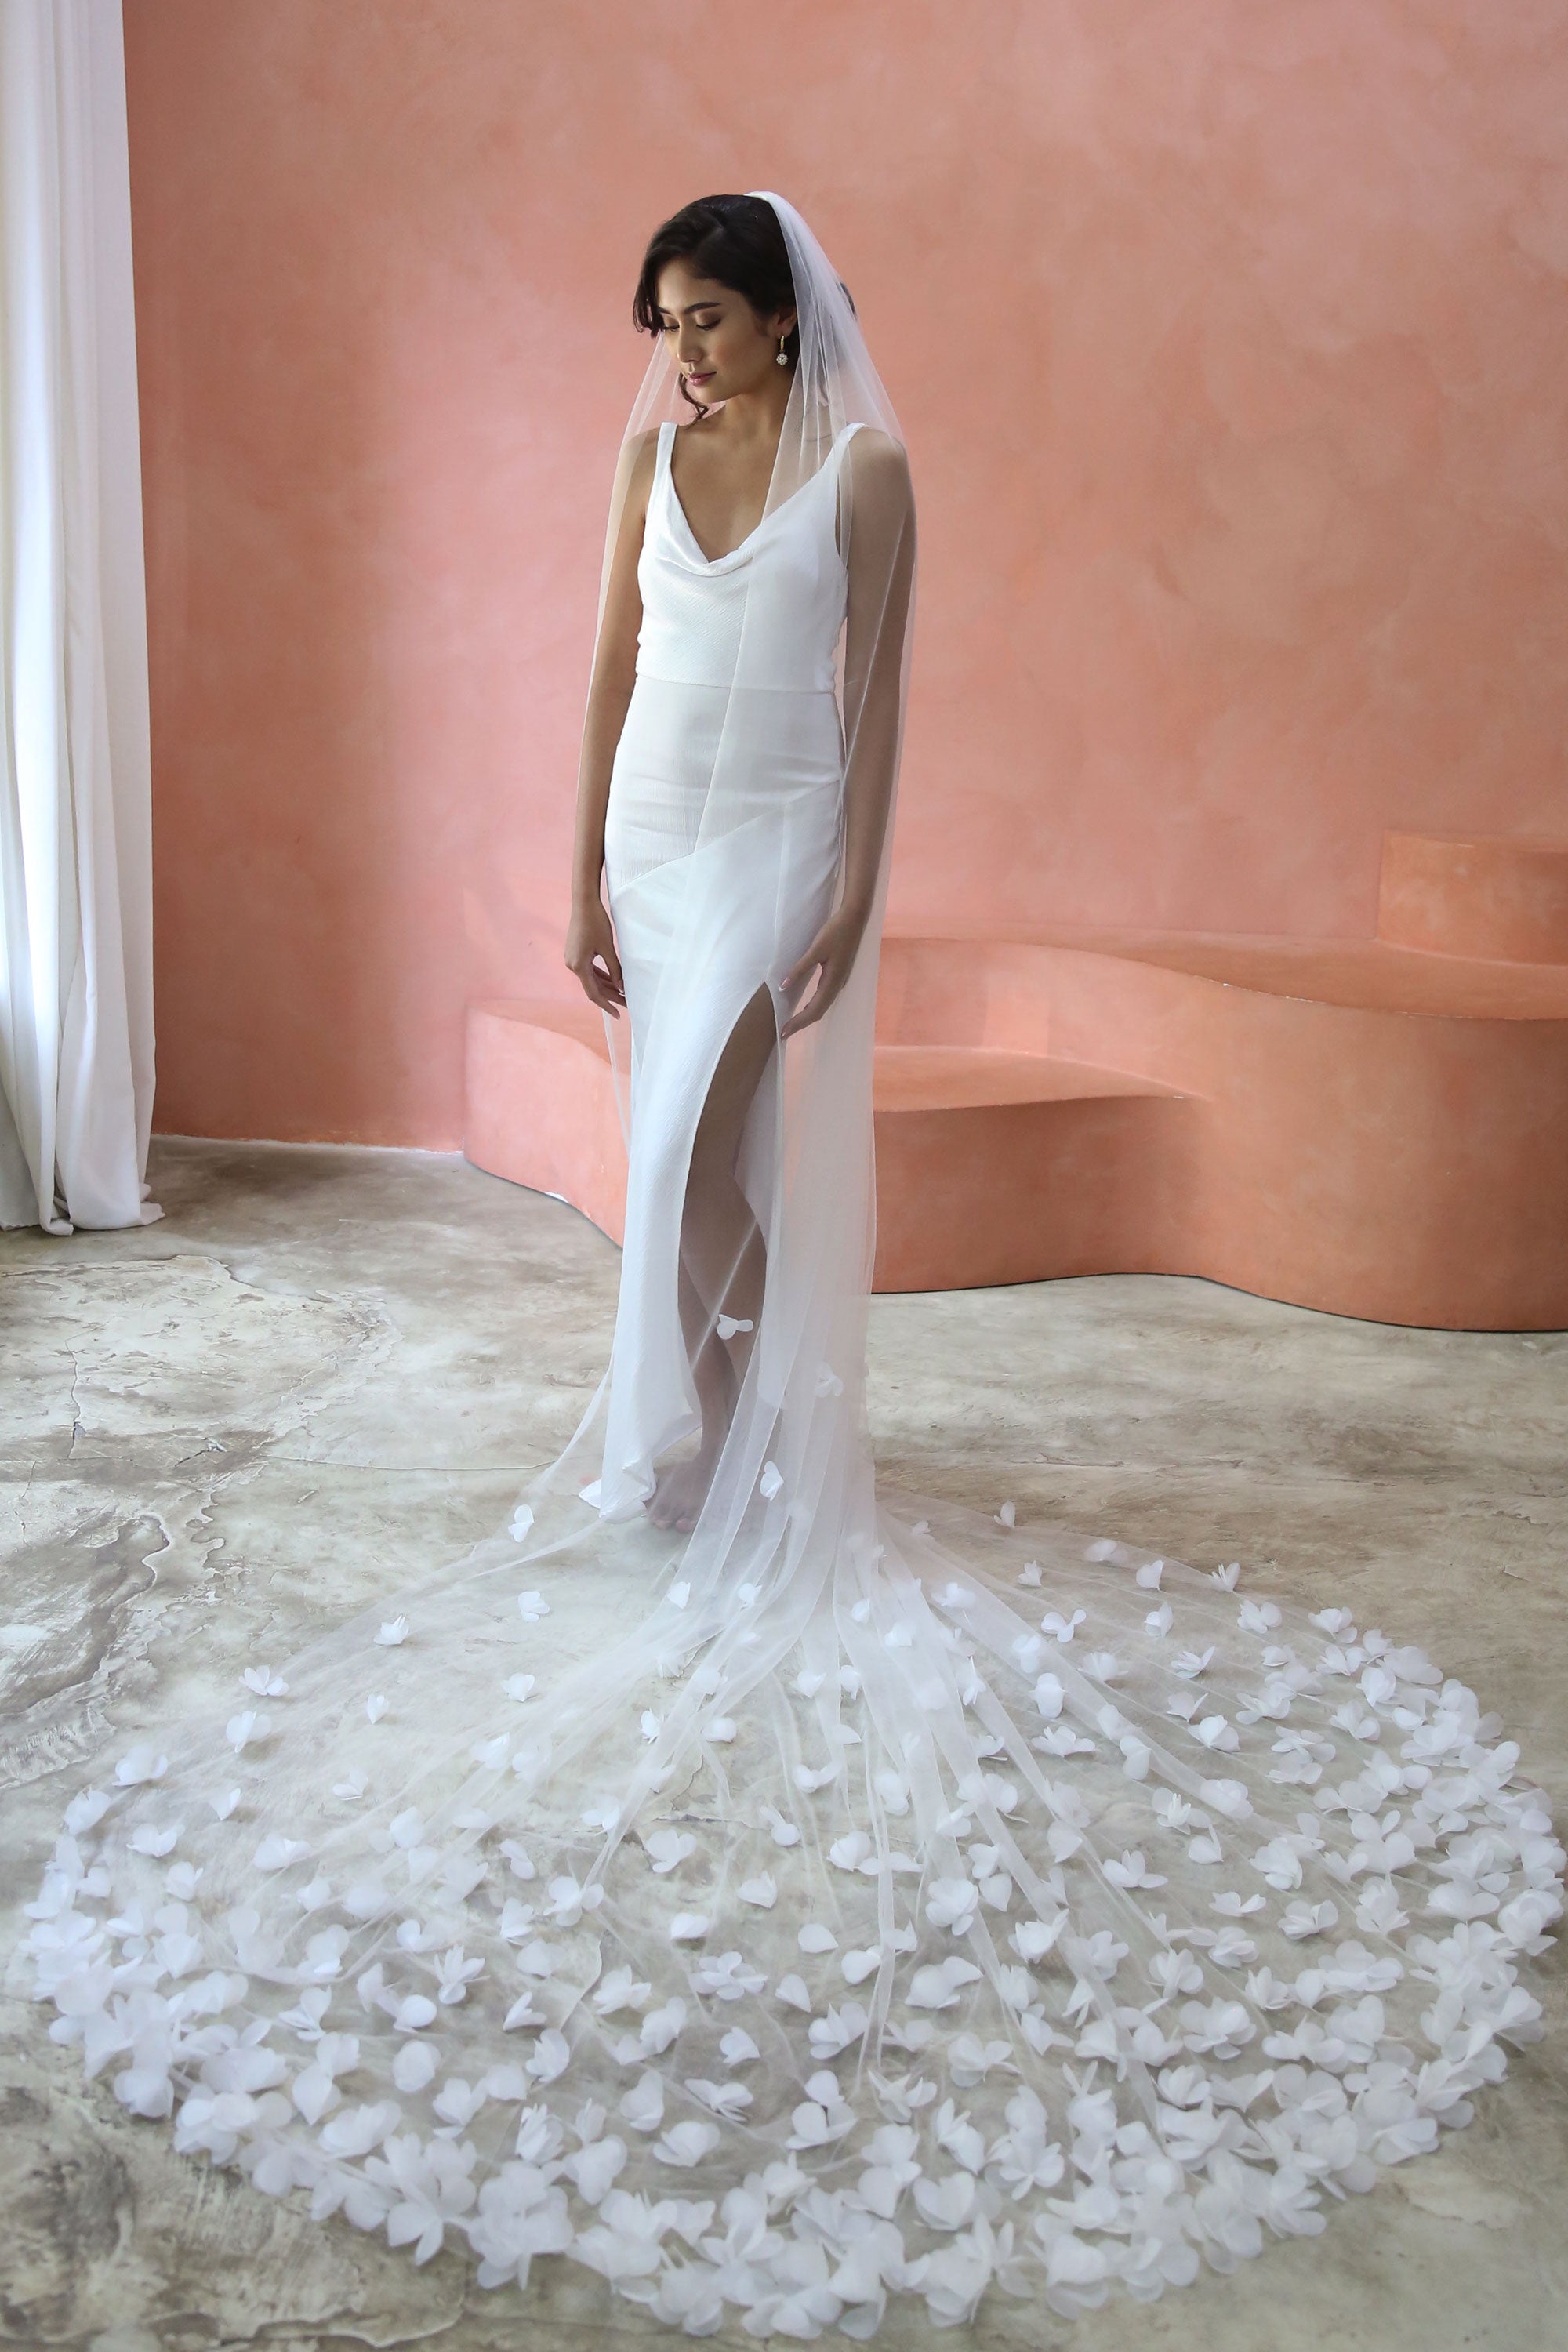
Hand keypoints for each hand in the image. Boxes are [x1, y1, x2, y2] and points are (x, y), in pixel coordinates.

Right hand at [565, 893, 625, 1017]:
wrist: (583, 902)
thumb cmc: (596, 922)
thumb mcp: (608, 948)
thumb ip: (615, 969)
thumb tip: (621, 987)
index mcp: (578, 966)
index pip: (594, 993)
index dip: (607, 1005)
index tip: (618, 1014)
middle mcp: (572, 965)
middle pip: (593, 987)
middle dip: (611, 997)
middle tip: (627, 1005)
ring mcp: (573, 959)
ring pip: (592, 979)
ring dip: (607, 987)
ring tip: (623, 995)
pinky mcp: (576, 953)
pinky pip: (589, 970)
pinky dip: (601, 977)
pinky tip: (612, 982)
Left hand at [779, 905, 868, 1037]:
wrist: (855, 919)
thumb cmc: (835, 932)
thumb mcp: (815, 949)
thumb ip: (799, 968)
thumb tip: (782, 986)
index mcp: (832, 982)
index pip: (813, 1010)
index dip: (798, 1023)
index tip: (783, 1033)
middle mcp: (837, 986)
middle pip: (818, 1012)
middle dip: (801, 1024)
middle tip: (783, 1034)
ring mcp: (839, 982)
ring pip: (822, 1006)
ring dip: (807, 1017)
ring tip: (792, 1024)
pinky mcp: (838, 976)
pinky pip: (824, 998)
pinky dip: (813, 1007)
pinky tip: (805, 1007)